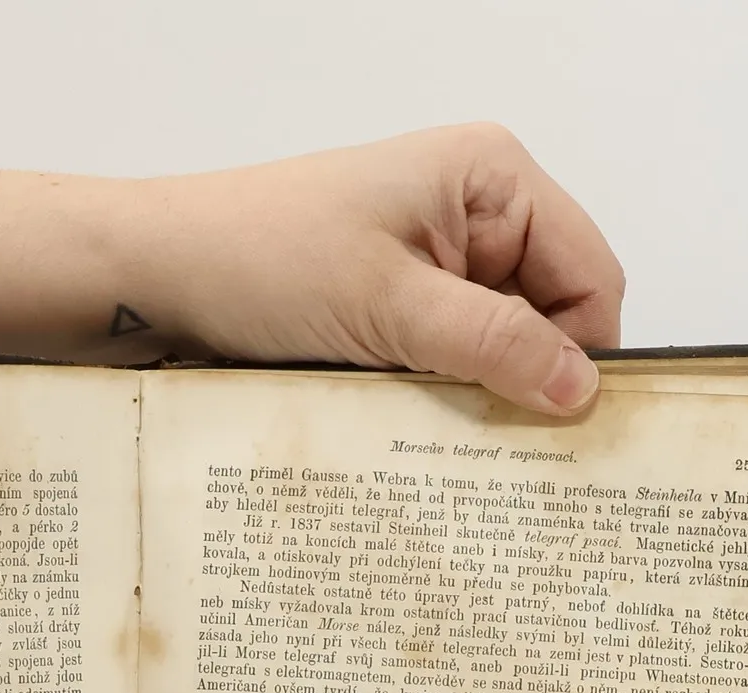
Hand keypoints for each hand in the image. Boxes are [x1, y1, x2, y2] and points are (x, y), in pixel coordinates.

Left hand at [133, 124, 622, 413]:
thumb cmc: (259, 259)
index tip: (564, 430)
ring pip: (498, 353)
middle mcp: (472, 216)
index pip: (590, 278)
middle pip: (551, 319)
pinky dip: (441, 403)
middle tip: (510, 457)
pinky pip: (448, 367)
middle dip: (533, 383)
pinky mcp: (394, 312)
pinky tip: (419, 436)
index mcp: (492, 179)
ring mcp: (433, 267)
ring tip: (452, 448)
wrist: (157, 279)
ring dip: (480, 400)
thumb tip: (580, 390)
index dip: (585, 354)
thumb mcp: (388, 306)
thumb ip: (492, 344)